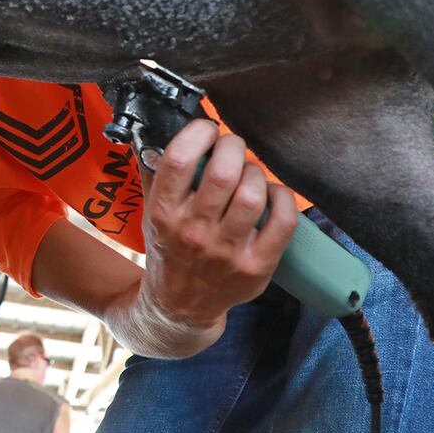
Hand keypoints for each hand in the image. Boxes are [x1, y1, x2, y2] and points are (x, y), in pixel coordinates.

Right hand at [117, 119, 296, 357]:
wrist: (180, 305)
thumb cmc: (169, 249)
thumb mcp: (151, 212)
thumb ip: (155, 171)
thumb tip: (159, 127)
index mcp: (164, 213)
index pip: (179, 159)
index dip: (199, 133)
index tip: (207, 129)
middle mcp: (193, 232)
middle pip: (223, 172)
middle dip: (233, 147)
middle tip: (232, 148)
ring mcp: (227, 251)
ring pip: (253, 194)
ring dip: (255, 173)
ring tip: (249, 174)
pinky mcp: (256, 265)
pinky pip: (282, 221)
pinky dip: (282, 198)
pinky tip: (272, 194)